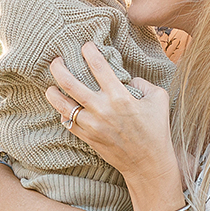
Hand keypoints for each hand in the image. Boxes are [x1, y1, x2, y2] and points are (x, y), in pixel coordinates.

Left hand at [46, 44, 182, 210]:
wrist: (148, 164)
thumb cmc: (156, 131)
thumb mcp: (159, 99)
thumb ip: (143, 82)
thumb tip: (128, 78)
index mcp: (120, 97)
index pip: (98, 66)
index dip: (89, 51)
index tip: (86, 46)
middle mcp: (102, 109)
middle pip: (70, 83)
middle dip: (59, 68)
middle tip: (56, 60)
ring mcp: (91, 125)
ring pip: (62, 105)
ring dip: (52, 92)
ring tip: (51, 85)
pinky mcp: (87, 138)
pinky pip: (67, 122)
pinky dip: (62, 112)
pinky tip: (62, 106)